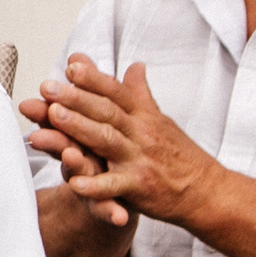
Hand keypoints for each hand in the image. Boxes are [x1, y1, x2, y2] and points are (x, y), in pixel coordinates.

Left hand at [24, 55, 219, 228]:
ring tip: (52, 116)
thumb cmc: (180, 156)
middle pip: (106, 111)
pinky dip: (94, 185)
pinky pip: (114, 185)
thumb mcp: (160, 120)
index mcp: (143, 116)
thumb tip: (134, 65)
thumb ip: (140, 94)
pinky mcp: (139, 186)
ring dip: (79, 127)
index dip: (93, 78)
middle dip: (75, 97)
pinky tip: (73, 183)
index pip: (116, 92)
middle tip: (47, 86)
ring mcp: (139, 159)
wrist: (208, 191)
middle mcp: (140, 133)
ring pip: (106, 140)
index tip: (71, 65)